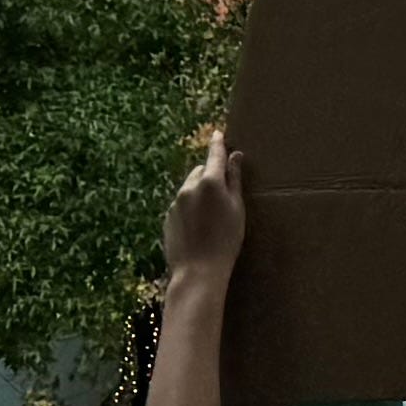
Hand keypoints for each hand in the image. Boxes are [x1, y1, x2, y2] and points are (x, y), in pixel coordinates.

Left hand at [165, 132, 248, 290]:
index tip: (218, 134)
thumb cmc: (226, 240)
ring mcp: (175, 203)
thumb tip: (235, 157)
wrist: (197, 272)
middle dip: (210, 175)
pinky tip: (199, 226)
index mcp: (210, 182)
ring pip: (189, 188)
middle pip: (200, 171)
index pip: (215, 155)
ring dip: (199, 192)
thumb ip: (234, 180)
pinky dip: (190, 207)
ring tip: (211, 215)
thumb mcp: (237, 209)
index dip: (218, 144)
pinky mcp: (168, 217)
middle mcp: (189, 187)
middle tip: (223, 194)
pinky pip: (181, 204)